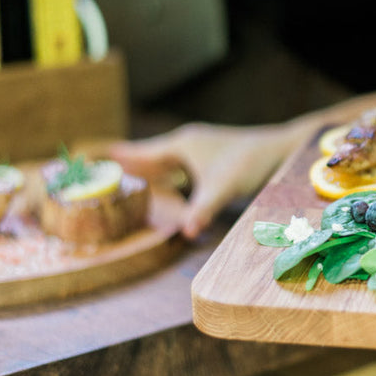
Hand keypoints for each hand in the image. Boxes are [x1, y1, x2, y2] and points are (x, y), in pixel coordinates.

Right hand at [109, 121, 300, 239]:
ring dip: (147, 169)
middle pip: (149, 155)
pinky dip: (166, 175)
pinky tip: (164, 182)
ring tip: (125, 177)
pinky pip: (178, 167)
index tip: (93, 159)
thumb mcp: (224, 187)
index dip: (119, 158)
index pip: (141, 152)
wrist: (282, 150)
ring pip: (164, 161)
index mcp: (182, 145)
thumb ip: (202, 209)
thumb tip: (185, 232)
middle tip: (100, 171)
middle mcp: (187, 144)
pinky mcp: (212, 160)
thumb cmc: (253, 163)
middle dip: (127, 164)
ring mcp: (200, 151)